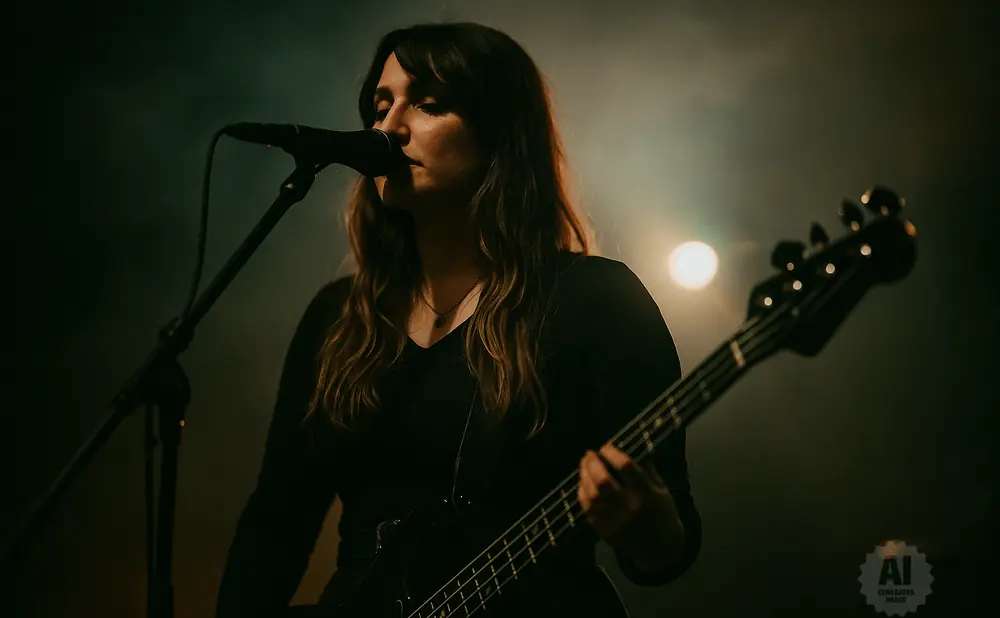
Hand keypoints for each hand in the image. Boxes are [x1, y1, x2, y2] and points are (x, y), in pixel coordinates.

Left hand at [578, 444, 684, 571]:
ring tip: (585, 464)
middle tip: (590, 454)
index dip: (612, 453)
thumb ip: (647, 469)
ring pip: (592, 493)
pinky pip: (588, 508)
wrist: (660, 549)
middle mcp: (629, 507)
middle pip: (603, 480)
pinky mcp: (604, 530)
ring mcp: (614, 520)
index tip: (605, 446)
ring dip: (584, 475)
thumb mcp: (661, 489)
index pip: (625, 467)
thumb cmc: (662, 514)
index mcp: (647, 493)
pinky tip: (583, 482)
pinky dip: (582, 492)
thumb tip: (630, 447)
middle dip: (593, 463)